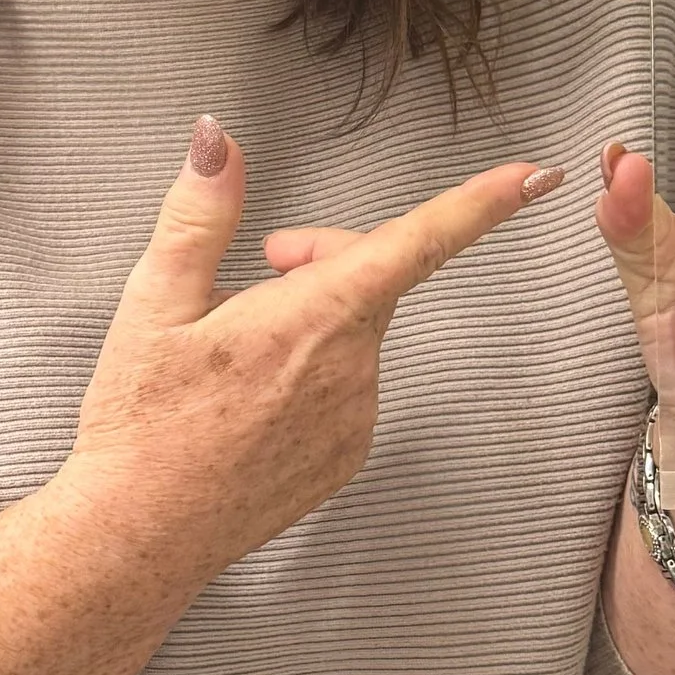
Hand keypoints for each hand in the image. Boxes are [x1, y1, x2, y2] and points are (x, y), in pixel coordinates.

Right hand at [69, 117, 559, 580]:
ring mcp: (356, 418)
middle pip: (370, 277)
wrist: (141, 534)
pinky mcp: (347, 456)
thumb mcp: (155, 301)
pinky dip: (311, 373)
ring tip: (234, 351)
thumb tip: (220, 140)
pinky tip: (249, 399)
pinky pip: (348, 387)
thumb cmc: (143, 420)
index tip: (533, 175)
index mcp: (315, 316)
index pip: (417, 242)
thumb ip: (201, 213)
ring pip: (354, 334)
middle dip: (324, 258)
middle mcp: (353, 368)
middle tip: (259, 268)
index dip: (480, 203)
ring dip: (312, 320)